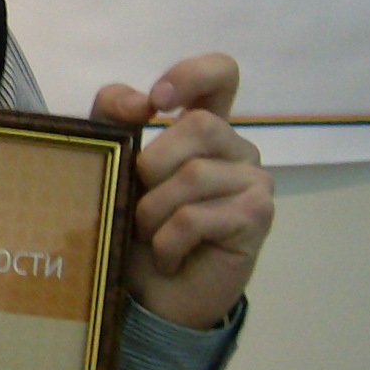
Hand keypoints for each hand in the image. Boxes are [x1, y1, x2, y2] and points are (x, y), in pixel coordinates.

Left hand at [92, 53, 273, 330]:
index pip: (221, 74)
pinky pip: (196, 216)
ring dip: (153, 213)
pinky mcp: (257, 216)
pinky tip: (169, 258)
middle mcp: (237, 149)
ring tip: (151, 237)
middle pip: (198, 124)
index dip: (191, 75)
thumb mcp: (112, 163)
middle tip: (140, 204)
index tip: (156, 101)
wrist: (151, 295)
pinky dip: (167, 241)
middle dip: (152, 166)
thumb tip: (141, 103)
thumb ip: (114, 117)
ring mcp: (254, 181)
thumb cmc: (135, 227)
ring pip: (193, 175)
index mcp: (206, 127)